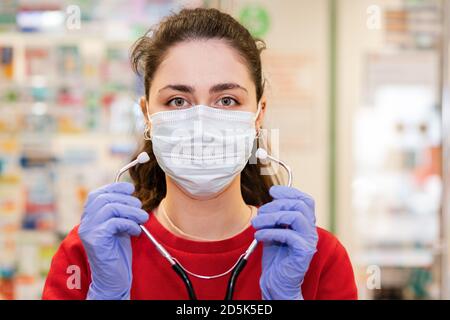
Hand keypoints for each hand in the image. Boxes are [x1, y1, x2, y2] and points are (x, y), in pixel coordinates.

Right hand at [78, 182, 148, 299]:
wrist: (113, 277)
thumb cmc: (118, 251)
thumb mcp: (120, 225)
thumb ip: (121, 211)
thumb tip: (131, 193)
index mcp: (89, 217)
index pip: (98, 194)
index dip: (115, 188)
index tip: (131, 189)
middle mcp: (85, 222)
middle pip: (104, 199)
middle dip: (127, 200)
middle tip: (140, 209)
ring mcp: (88, 230)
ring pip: (110, 208)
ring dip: (131, 211)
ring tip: (142, 219)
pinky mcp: (95, 239)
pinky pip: (114, 223)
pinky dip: (129, 224)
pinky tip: (136, 232)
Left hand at [251, 186, 317, 299]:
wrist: (276, 280)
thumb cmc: (275, 255)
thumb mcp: (274, 229)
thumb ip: (275, 216)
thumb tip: (269, 200)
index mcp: (304, 222)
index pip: (304, 200)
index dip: (289, 192)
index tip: (272, 191)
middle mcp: (310, 230)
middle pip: (299, 205)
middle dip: (276, 205)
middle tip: (259, 212)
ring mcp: (309, 240)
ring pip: (296, 216)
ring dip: (272, 217)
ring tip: (256, 223)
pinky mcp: (304, 251)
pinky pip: (289, 235)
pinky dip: (271, 232)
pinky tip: (260, 235)